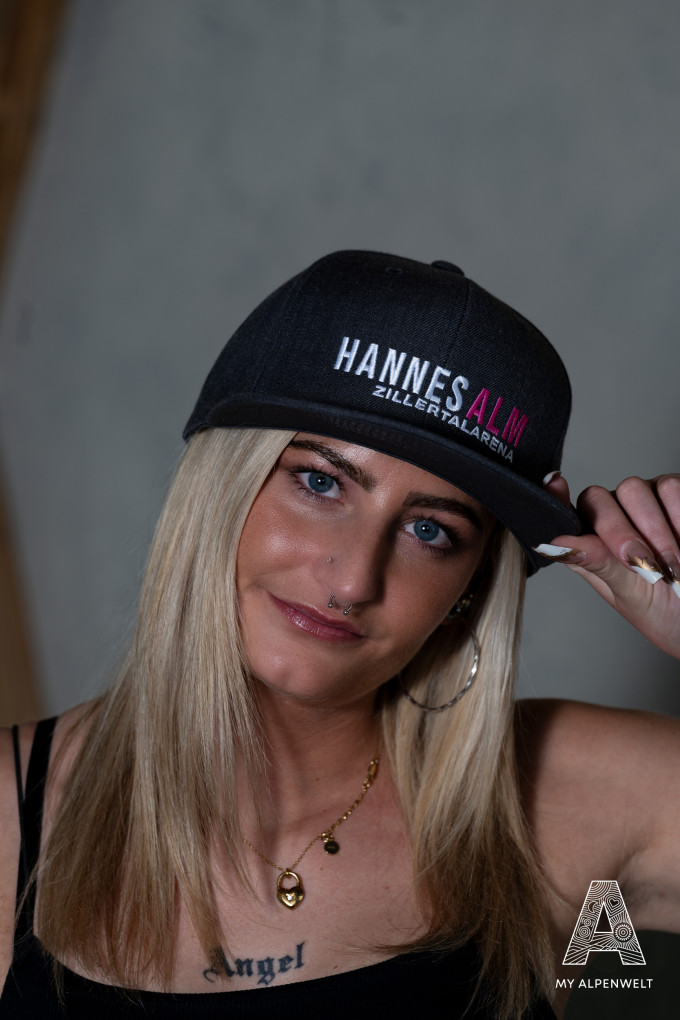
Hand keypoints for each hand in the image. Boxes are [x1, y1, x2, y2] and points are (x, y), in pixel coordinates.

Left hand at [536, 473, 679, 659]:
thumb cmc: (663, 609)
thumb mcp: (629, 593)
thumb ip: (596, 562)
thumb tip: (554, 544)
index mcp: (591, 541)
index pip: (565, 513)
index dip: (556, 498)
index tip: (554, 484)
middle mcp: (613, 515)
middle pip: (597, 498)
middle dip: (619, 532)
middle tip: (643, 564)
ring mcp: (644, 502)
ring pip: (634, 489)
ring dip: (654, 530)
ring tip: (672, 566)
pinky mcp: (675, 494)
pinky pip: (671, 488)